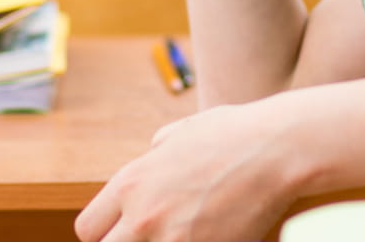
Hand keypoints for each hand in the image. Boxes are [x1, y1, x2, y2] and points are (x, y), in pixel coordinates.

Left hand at [75, 100, 307, 241]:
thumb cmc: (233, 134)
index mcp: (130, 184)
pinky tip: (208, 236)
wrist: (276, 150)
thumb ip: (154, 155)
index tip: (120, 234)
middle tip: (148, 237)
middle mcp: (143, 217)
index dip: (104, 234)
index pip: (88, 229)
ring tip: (181, 233)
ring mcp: (173, 240)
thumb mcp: (179, 133)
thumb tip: (150, 161)